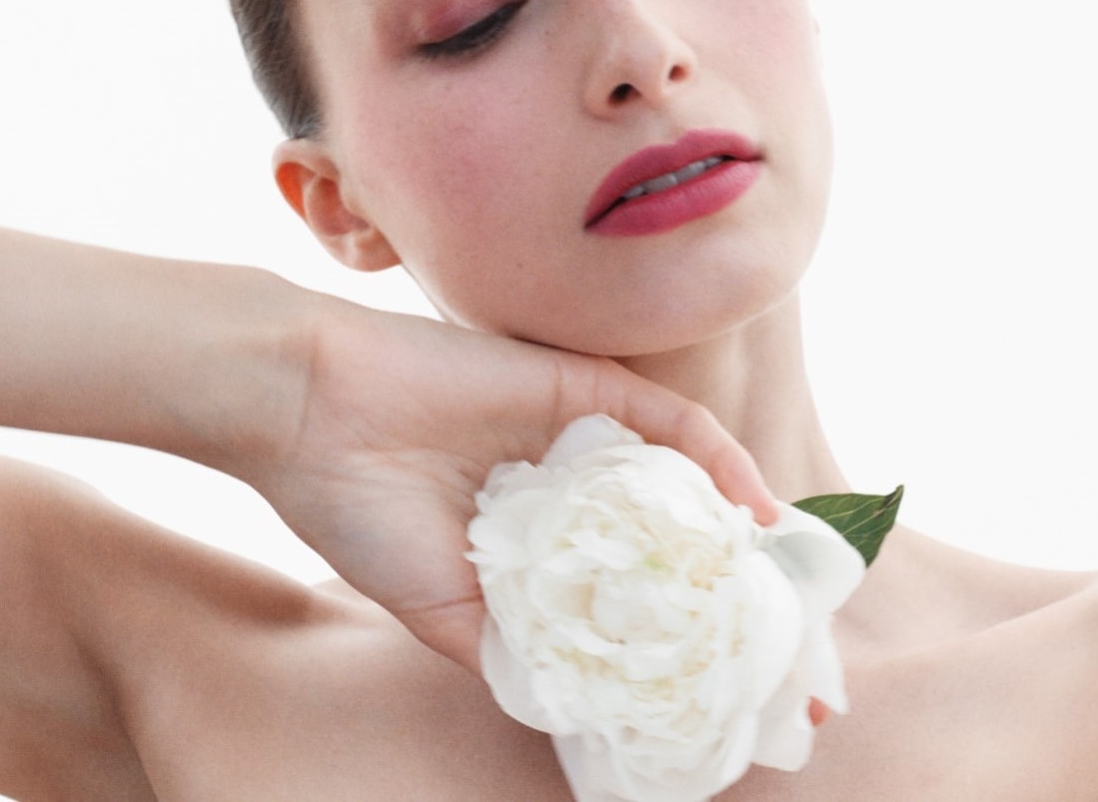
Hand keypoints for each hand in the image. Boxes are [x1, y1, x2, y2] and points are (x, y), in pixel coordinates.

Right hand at [248, 295, 776, 671]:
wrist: (311, 414)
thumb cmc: (359, 512)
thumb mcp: (442, 614)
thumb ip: (512, 653)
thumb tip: (581, 709)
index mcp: (536, 540)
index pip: (628, 586)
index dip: (683, 634)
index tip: (736, 687)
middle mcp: (568, 487)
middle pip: (670, 535)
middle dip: (729, 591)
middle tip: (786, 651)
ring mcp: (579, 436)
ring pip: (683, 481)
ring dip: (740, 533)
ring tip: (785, 591)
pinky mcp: (583, 387)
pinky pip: (672, 424)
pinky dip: (721, 463)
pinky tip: (755, 512)